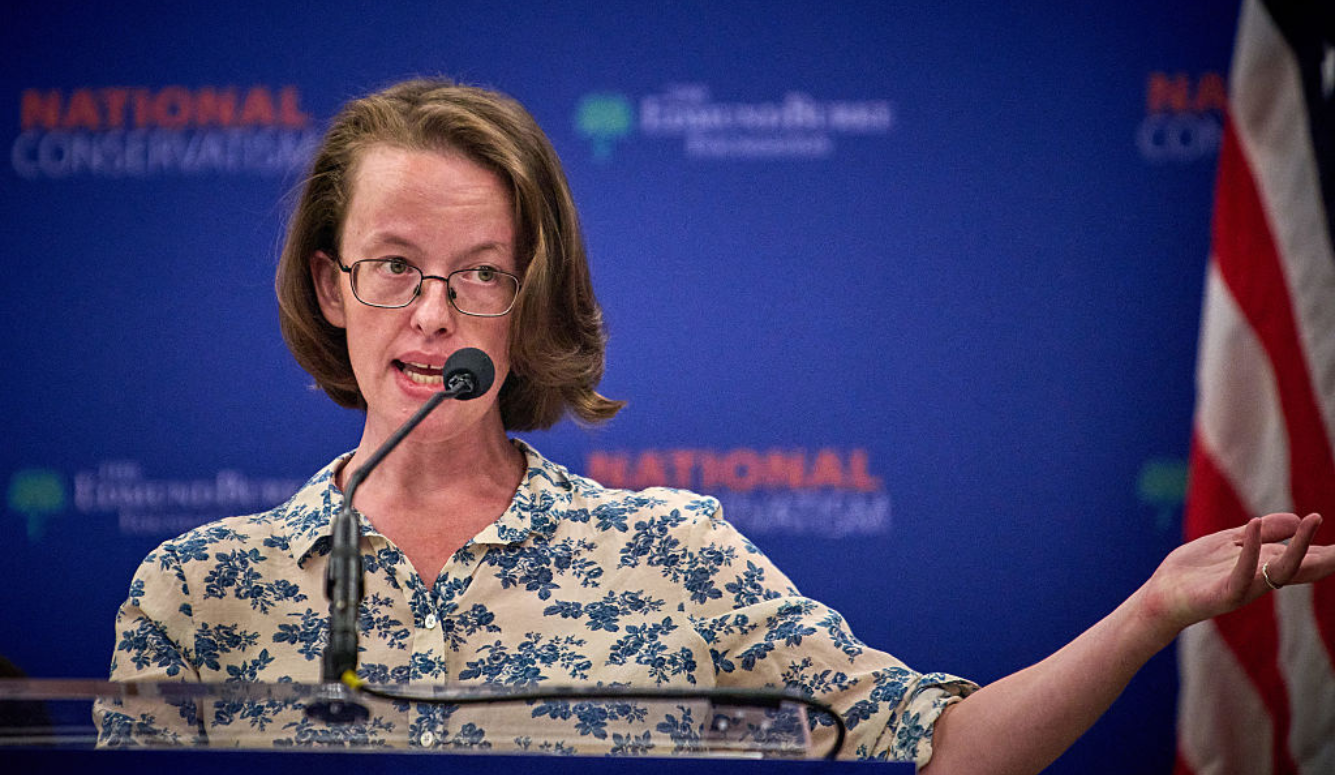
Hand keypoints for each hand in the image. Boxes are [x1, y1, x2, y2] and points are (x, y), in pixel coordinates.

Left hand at [1140, 513, 1334, 637]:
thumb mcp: (1230, 544)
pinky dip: (1249, 548)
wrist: (1160, 597)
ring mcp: (1245, 588)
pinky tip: (1254, 523)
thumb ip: (1262, 535)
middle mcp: (1261, 579)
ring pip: (1281, 570)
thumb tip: (1296, 519)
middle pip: (1303, 568)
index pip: (1305, 558)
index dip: (1326, 550)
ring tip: (1312, 519)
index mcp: (1265, 567)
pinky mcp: (1224, 594)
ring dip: (1300, 547)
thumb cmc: (1194, 572)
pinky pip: (1242, 572)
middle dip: (1328, 557)